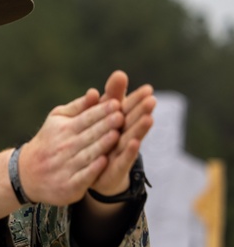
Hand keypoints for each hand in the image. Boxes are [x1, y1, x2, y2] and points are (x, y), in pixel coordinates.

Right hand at [17, 86, 123, 205]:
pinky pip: (83, 175)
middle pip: (89, 135)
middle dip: (105, 125)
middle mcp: (63, 146)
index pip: (86, 118)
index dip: (101, 111)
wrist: (28, 174)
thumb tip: (95, 92)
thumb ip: (78, 108)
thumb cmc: (49, 142)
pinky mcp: (68, 185)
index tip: (116, 104)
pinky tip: (104, 161)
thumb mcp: (57, 121)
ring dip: (102, 145)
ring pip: (87, 154)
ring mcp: (65, 166)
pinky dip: (93, 168)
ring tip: (117, 135)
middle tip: (121, 116)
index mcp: (63, 129)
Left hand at [89, 71, 155, 196]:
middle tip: (151, 99)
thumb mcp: (101, 114)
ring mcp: (120, 152)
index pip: (128, 108)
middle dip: (141, 110)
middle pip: (132, 121)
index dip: (137, 99)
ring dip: (140, 129)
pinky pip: (123, 159)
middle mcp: (122, 136)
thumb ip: (110, 95)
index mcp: (117, 122)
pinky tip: (135, 142)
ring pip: (130, 138)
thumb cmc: (101, 138)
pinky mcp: (116, 168)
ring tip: (148, 118)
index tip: (148, 88)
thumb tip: (119, 73)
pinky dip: (129, 151)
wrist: (94, 173)